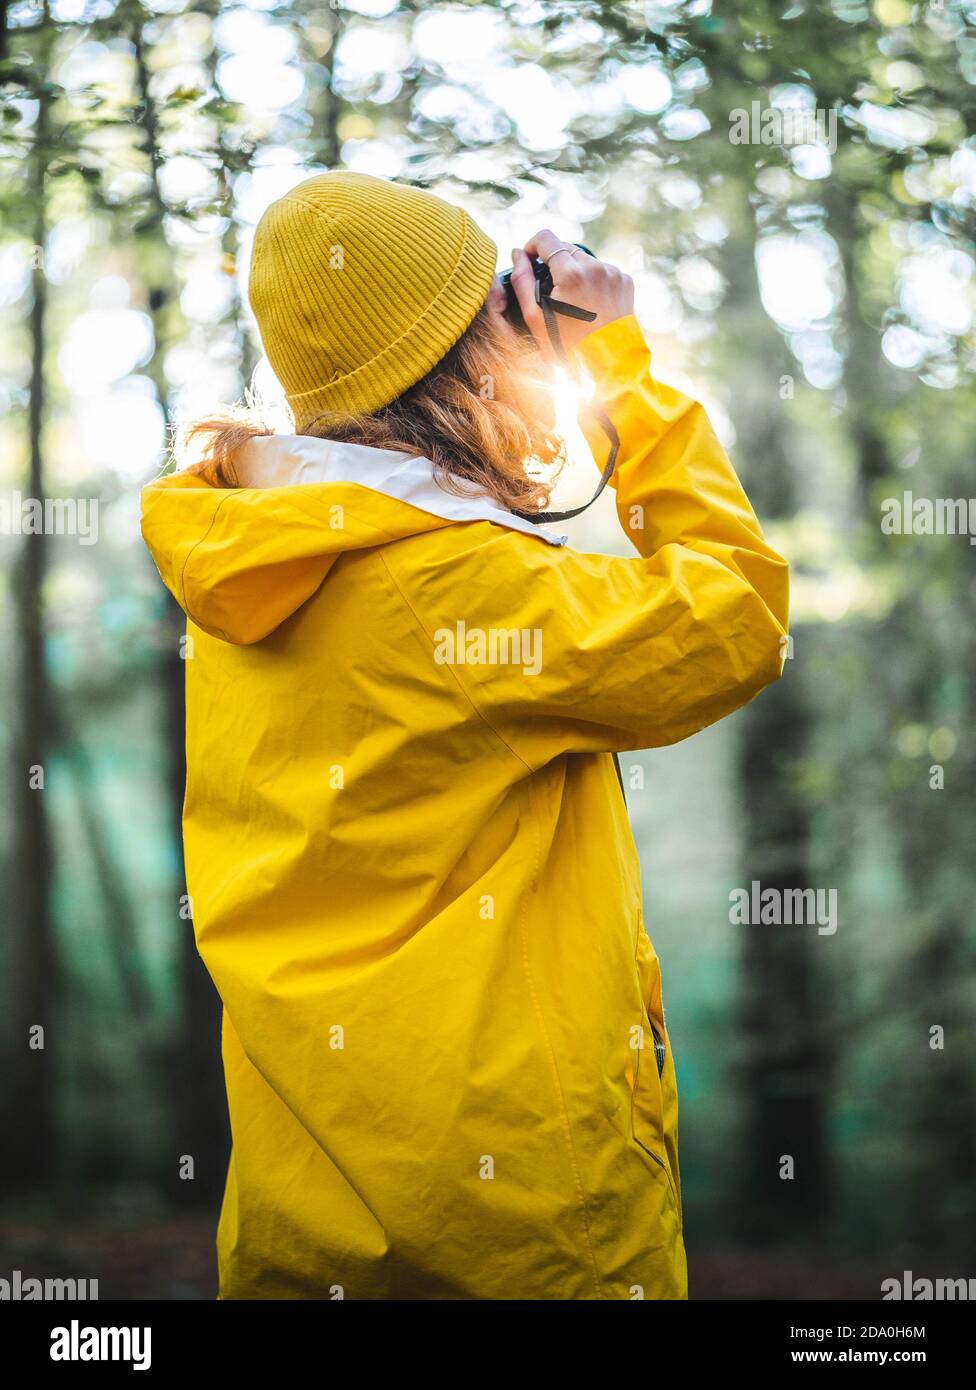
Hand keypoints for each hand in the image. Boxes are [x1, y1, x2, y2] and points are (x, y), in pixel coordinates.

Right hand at [509, 231, 634, 355]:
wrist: (609, 364)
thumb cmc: (568, 346)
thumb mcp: (536, 318)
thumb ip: (522, 282)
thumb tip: (518, 255)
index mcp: (571, 274)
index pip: (546, 238)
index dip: (533, 246)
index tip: (530, 259)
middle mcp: (595, 268)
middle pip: (566, 248)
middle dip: (554, 262)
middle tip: (552, 289)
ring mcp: (613, 274)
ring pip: (585, 260)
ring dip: (575, 271)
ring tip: (572, 300)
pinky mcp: (625, 281)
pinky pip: (603, 271)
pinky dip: (593, 281)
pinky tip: (590, 303)